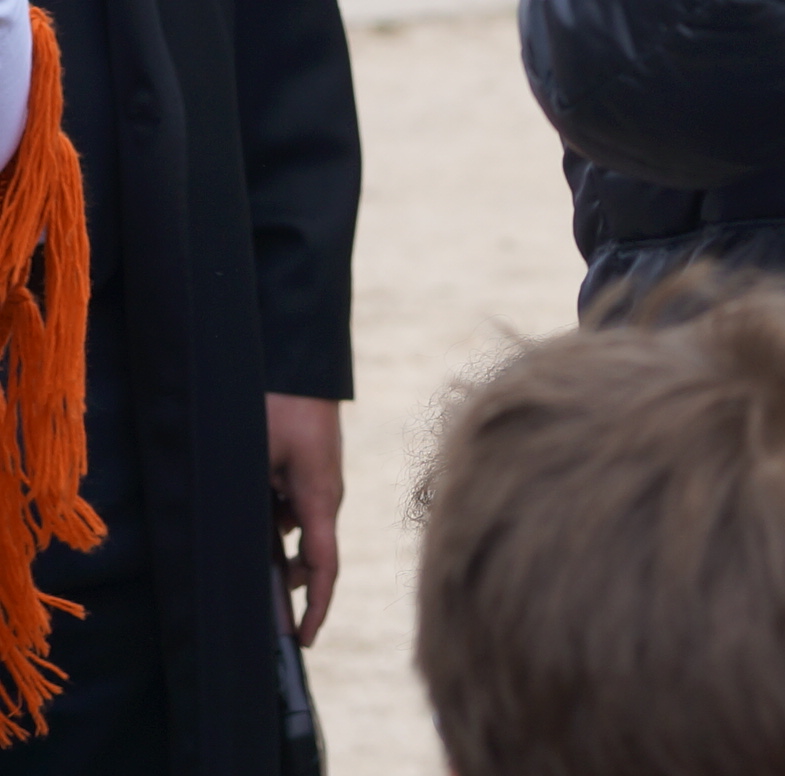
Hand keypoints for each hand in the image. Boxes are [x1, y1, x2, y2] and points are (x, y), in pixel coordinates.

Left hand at [266, 393, 341, 647]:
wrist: (298, 361)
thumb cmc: (277, 405)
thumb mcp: (256, 458)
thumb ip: (252, 506)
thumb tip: (242, 551)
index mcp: (320, 497)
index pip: (324, 565)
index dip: (316, 607)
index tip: (303, 641)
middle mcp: (323, 496)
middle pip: (310, 557)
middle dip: (289, 590)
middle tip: (263, 624)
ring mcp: (314, 483)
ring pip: (297, 534)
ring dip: (275, 557)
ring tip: (244, 579)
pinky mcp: (303, 471)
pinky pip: (290, 511)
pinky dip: (271, 530)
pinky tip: (245, 531)